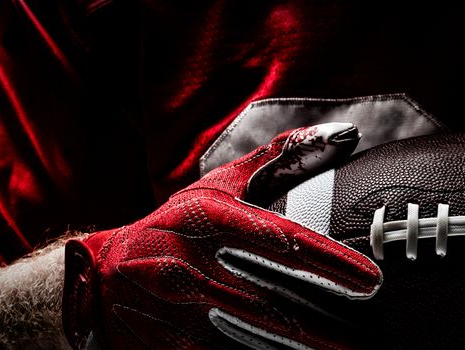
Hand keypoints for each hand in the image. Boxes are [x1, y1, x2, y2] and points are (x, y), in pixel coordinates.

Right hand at [62, 123, 382, 348]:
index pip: (281, 242)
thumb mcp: (217, 187)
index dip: (329, 263)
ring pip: (258, 341)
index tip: (372, 282)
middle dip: (328, 330)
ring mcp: (181, 313)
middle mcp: (195, 267)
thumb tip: (345, 134)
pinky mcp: (172, 348)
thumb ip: (281, 159)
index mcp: (211, 222)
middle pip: (275, 307)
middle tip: (371, 341)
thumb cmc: (171, 226)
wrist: (92, 281)